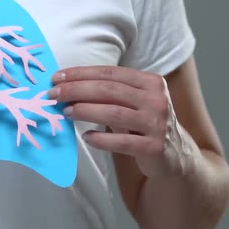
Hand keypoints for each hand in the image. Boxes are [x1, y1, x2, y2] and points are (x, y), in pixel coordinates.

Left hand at [49, 66, 198, 179]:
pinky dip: (101, 139)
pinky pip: (122, 142)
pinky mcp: (155, 147)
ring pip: (114, 113)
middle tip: (53, 95)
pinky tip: (86, 137)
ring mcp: (157, 124)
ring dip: (85, 111)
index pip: (110, 73)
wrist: (174, 155)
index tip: (56, 77)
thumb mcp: (132, 102)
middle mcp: (157, 100)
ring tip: (66, 112)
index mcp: (150, 82)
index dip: (80, 74)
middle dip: (76, 90)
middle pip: (109, 90)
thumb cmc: (143, 123)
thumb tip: (66, 86)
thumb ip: (108, 92)